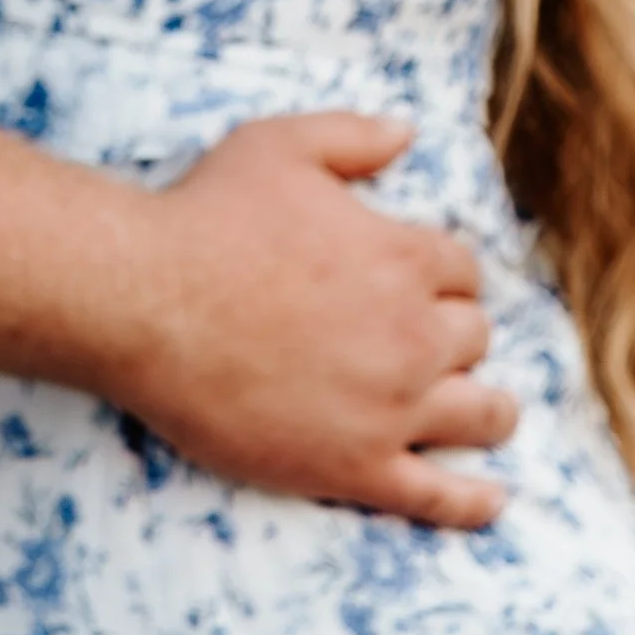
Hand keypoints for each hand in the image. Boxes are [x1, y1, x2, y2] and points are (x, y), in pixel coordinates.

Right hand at [117, 112, 514, 527]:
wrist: (143, 301)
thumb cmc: (205, 216)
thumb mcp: (280, 145)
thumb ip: (353, 136)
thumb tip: (409, 133)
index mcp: (403, 257)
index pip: (463, 271)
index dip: (445, 277)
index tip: (426, 286)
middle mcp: (412, 335)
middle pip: (474, 338)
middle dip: (455, 334)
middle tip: (424, 341)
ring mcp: (389, 408)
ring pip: (480, 414)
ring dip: (490, 409)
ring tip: (489, 414)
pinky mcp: (354, 467)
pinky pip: (438, 496)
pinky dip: (474, 501)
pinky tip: (492, 499)